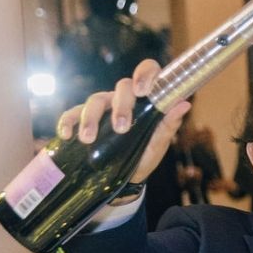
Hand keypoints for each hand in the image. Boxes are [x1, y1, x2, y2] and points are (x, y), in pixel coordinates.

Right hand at [56, 60, 187, 186]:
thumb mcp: (158, 144)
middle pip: (120, 87)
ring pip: (94, 100)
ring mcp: (102, 108)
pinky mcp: (81, 121)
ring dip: (90, 118)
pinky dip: (67, 122)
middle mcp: (122, 98)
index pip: (147, 72)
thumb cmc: (144, 156)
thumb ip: (168, 125)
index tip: (143, 91)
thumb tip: (184, 103)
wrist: (124, 181)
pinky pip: (71, 115)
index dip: (145, 74)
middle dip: (120, 106)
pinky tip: (67, 135)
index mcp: (144, 98)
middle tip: (121, 128)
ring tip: (88, 140)